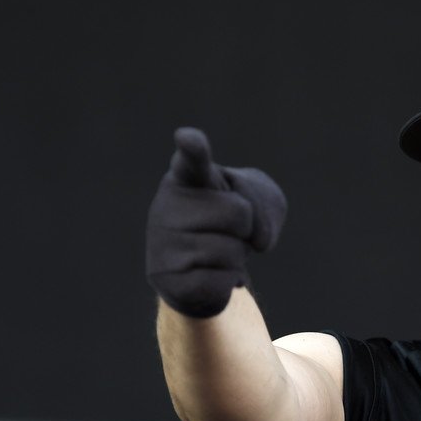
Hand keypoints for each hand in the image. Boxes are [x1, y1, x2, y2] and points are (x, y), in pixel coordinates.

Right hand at [145, 127, 286, 317]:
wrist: (203, 270)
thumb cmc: (228, 224)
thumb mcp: (253, 202)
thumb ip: (260, 204)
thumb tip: (257, 239)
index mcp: (186, 178)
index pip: (192, 159)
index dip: (194, 149)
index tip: (188, 138)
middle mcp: (166, 206)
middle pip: (238, 213)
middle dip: (245, 229)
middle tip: (226, 232)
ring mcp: (161, 242)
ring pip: (231, 251)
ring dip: (235, 259)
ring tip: (216, 255)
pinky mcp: (164, 278)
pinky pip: (221, 281)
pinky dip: (227, 282)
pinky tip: (209, 277)